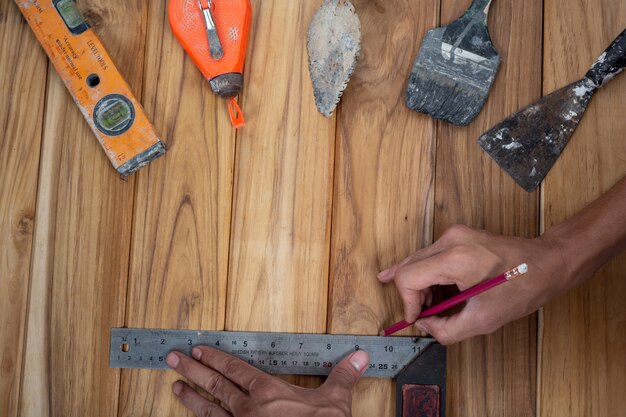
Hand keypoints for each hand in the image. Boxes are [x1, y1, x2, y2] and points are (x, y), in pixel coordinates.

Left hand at [166, 346, 368, 416]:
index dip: (216, 358)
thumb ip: (343, 376)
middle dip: (192, 369)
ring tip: (175, 387)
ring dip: (190, 398)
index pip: (235, 369)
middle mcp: (248, 410)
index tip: (199, 348)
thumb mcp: (335, 402)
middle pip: (214, 385)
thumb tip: (359, 356)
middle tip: (174, 358)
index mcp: (268, 393)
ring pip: (208, 412)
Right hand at [377, 225, 574, 343]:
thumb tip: (424, 326)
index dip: (407, 303)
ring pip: (417, 260)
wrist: (547, 263)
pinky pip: (430, 255)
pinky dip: (428, 275)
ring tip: (432, 306)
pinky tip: (435, 292)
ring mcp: (454, 234)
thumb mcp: (483, 320)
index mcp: (455, 259)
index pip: (408, 277)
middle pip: (408, 266)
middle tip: (418, 315)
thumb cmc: (522, 288)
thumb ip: (445, 329)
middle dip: (410, 295)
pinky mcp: (458, 235)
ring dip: (419, 286)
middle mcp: (450, 240)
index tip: (416, 320)